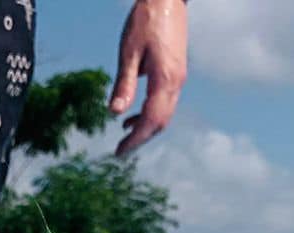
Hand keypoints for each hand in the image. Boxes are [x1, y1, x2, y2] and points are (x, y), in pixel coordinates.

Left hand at [109, 0, 187, 156]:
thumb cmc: (145, 20)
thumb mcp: (129, 52)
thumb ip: (123, 84)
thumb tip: (115, 113)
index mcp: (165, 79)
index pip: (152, 120)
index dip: (135, 139)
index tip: (119, 152)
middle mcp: (176, 82)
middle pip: (161, 122)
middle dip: (140, 138)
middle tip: (120, 150)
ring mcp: (178, 77)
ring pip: (164, 114)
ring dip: (145, 127)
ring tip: (123, 134)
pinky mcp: (176, 72)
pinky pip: (165, 102)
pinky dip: (150, 114)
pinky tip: (132, 115)